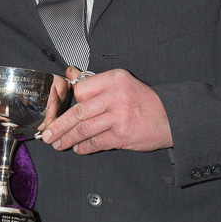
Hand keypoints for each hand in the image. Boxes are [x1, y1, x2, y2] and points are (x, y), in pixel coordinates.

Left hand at [40, 66, 172, 154]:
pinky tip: (78, 148)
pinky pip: (96, 142)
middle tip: (49, 134)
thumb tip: (70, 73)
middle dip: (59, 126)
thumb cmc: (145, 102)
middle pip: (78, 111)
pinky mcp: (122, 135)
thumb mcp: (122, 84)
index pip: (81, 90)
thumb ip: (95, 81)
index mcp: (115, 79)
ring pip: (84, 129)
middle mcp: (116, 95)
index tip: (59, 112)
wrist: (171, 119)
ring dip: (68, 139)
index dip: (70, 103)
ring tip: (59, 144)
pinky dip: (84, 147)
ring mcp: (119, 116)